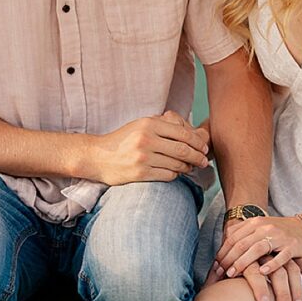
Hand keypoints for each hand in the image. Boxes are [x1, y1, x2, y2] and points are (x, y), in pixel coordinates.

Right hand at [90, 113, 211, 187]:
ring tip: (190, 168)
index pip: (182, 133)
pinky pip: (167, 176)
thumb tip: (190, 131)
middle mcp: (146, 140)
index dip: (197, 142)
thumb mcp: (140, 125)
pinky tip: (175, 173)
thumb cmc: (122, 140)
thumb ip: (162, 124)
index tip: (204, 148)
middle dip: (197, 157)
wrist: (97, 157)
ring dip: (187, 168)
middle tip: (204, 161)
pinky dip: (174, 175)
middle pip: (182, 150)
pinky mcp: (140, 174)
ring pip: (176, 164)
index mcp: (149, 124)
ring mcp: (143, 158)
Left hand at [217, 212, 301, 300]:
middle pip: (242, 244)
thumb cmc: (278, 232)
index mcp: (255, 223)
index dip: (222, 253)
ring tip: (232, 275)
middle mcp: (266, 227)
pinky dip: (271, 265)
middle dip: (228, 260)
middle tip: (219, 274)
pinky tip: (261, 273)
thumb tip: (220, 251)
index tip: (214, 267)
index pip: (233, 238)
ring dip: (243, 263)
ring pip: (258, 249)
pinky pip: (281, 256)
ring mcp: (280, 236)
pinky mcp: (293, 246)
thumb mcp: (258, 229)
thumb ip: (241, 235)